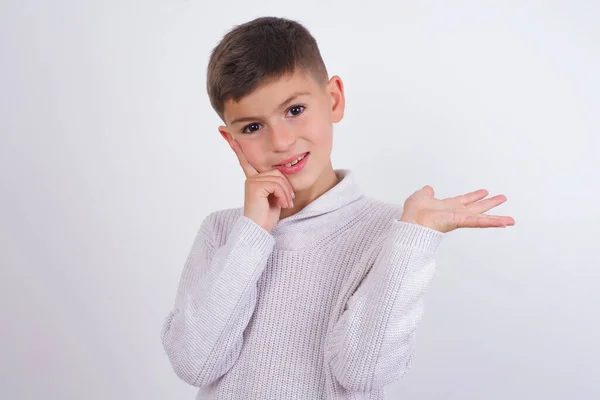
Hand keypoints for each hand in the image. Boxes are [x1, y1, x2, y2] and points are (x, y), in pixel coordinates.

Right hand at [230, 140, 294, 231]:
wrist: (258, 230)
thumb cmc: (267, 216)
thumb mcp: (274, 197)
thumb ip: (275, 184)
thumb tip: (281, 171)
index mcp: (253, 180)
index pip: (247, 161)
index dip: (239, 148)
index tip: (230, 135)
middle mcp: (251, 178)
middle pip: (277, 172)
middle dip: (286, 186)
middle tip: (287, 200)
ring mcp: (251, 181)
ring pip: (278, 178)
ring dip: (286, 193)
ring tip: (285, 204)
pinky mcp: (254, 186)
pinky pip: (276, 184)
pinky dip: (283, 195)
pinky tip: (281, 204)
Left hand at [399, 185, 514, 232]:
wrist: (412, 223)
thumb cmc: (413, 214)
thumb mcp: (420, 196)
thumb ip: (426, 193)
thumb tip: (428, 188)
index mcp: (447, 206)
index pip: (464, 200)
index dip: (474, 196)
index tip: (484, 192)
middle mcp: (455, 213)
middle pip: (476, 207)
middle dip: (489, 203)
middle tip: (502, 199)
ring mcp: (459, 218)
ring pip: (481, 218)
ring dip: (496, 218)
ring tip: (510, 220)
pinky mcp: (460, 221)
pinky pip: (478, 222)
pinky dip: (492, 222)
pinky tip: (504, 223)